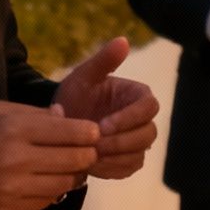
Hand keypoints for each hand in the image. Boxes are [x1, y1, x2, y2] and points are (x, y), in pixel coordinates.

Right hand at [0, 101, 99, 209]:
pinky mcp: (8, 209)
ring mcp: (14, 188)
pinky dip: (53, 191)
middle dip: (87, 154)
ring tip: (69, 166)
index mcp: (16, 128)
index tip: (93, 132)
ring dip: (73, 175)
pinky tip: (48, 181)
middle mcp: (19, 159)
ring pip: (65, 183)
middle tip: (88, 150)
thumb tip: (64, 117)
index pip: (72, 133)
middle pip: (75, 160)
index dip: (90, 132)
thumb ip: (33, 113)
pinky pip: (46, 202)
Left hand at [52, 38, 160, 179]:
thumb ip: (103, 61)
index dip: (129, 118)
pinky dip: (111, 169)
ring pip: (138, 154)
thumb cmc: (74, 96)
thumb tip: (123, 40)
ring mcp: (137, 142)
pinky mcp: (127, 161)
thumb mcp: (84, 76)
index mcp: (138, 96)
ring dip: (115, 157)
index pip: (148, 107)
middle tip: (93, 144)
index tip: (102, 125)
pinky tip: (91, 165)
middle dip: (121, 141)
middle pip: (147, 134)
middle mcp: (142, 120)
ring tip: (89, 155)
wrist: (60, 122)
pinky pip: (128, 169)